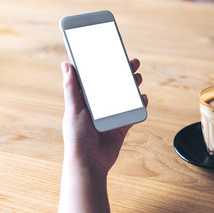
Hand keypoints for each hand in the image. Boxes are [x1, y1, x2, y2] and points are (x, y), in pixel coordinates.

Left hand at [59, 59, 147, 212]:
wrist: (90, 162)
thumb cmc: (77, 137)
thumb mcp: (74, 109)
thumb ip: (71, 88)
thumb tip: (66, 65)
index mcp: (86, 101)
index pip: (97, 79)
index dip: (106, 67)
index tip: (114, 55)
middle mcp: (100, 107)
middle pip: (114, 86)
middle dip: (123, 74)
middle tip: (133, 63)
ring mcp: (111, 116)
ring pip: (125, 97)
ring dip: (132, 87)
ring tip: (138, 78)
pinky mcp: (121, 126)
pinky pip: (132, 113)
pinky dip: (139, 105)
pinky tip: (143, 98)